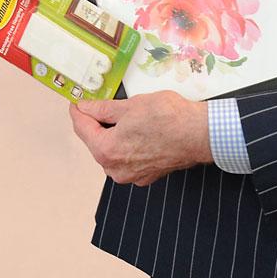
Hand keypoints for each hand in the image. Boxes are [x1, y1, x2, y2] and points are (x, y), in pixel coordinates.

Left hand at [68, 91, 211, 185]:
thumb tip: (86, 107)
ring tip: (123, 115)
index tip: (77, 102)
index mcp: (107, 151)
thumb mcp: (129, 105)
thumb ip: (102, 109)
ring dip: (112, 134)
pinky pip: (128, 158)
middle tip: (100, 104)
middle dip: (96, 123)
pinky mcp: (146, 175)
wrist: (199, 134)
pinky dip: (128, 144)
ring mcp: (132, 175)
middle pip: (95, 142)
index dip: (78, 111)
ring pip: (112, 151)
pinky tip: (137, 130)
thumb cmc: (168, 118)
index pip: (82, 128)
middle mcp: (116, 169)